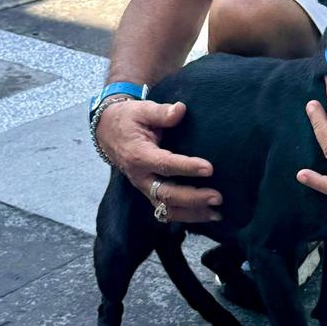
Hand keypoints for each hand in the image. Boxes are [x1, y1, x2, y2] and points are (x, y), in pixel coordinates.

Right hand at [95, 98, 222, 223]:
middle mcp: (141, 177)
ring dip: (192, 213)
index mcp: (139, 156)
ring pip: (167, 209)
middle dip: (193, 198)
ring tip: (217, 214)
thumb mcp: (142, 110)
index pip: (165, 165)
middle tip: (218, 196)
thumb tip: (180, 109)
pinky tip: (206, 215)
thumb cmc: (129, 119)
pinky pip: (166, 211)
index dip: (187, 168)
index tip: (209, 168)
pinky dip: (186, 216)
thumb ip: (161, 112)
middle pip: (167, 195)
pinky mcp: (150, 193)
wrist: (108, 132)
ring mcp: (144, 188)